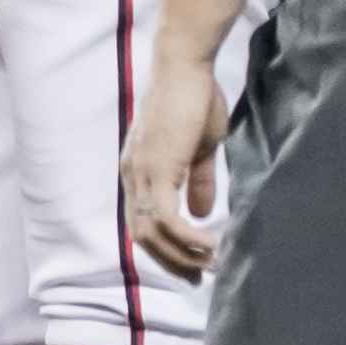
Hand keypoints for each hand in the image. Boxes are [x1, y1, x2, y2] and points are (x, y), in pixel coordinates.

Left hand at [122, 55, 227, 278]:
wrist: (186, 68)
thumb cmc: (194, 100)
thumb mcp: (199, 149)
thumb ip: (197, 181)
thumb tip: (201, 214)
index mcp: (139, 171)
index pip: (143, 224)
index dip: (166, 249)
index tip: (193, 265)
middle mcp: (133, 176)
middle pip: (143, 237)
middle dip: (173, 262)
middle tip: (202, 276)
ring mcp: (141, 173)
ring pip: (153, 233)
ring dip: (182, 255)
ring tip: (212, 263)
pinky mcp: (157, 169)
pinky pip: (166, 218)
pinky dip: (186, 238)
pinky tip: (209, 244)